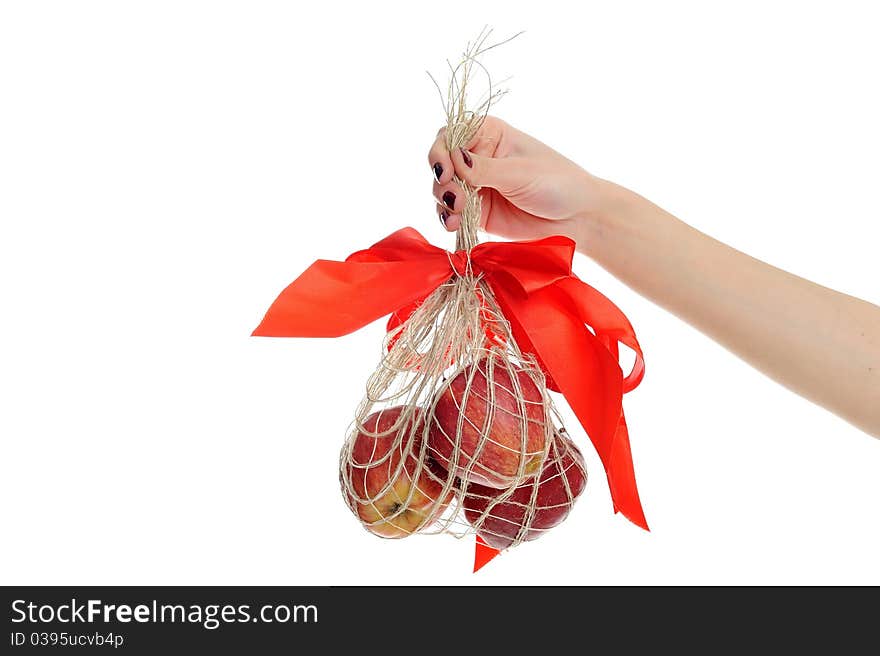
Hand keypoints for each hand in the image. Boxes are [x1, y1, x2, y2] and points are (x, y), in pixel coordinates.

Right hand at [427, 116, 611, 243]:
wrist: (577, 218)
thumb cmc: (557, 182)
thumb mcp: (520, 172)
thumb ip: (484, 169)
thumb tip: (453, 159)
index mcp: (489, 134)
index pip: (451, 135)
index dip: (441, 152)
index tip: (447, 171)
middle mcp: (477, 157)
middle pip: (441, 163)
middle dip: (442, 181)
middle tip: (456, 198)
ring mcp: (475, 186)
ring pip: (442, 190)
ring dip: (443, 202)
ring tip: (458, 213)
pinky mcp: (476, 212)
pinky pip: (451, 213)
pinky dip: (448, 219)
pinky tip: (454, 225)